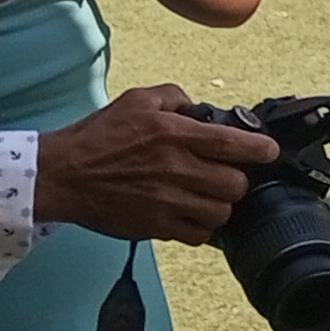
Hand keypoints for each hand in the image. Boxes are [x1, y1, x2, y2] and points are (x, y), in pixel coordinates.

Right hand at [33, 83, 272, 241]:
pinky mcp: (155, 226)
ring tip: (208, 195)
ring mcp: (167, 201)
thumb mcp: (138, 99)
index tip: (267, 151)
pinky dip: (200, 227)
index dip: (261, 149)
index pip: (236, 145)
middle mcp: (177, 168)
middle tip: (226, 173)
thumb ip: (175, 96)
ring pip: (221, 213)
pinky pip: (198, 235)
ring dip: (220, 204)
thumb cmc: (98, 136)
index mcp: (176, 134)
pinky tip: (191, 214)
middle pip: (236, 184)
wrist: (62, 174)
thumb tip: (199, 106)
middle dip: (238, 178)